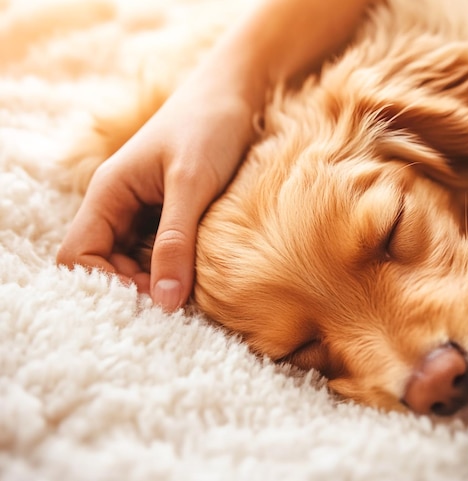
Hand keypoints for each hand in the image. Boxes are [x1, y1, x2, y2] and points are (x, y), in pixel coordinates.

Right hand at [57, 65, 256, 311]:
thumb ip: (175, 241)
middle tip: (176, 303)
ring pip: (134, 262)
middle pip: (105, 264)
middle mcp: (118, 206)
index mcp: (108, 193)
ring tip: (191, 293)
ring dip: (156, 281)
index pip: (78, 254)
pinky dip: (174, 267)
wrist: (235, 93)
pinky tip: (199, 275)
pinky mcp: (169, 214)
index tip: (151, 296)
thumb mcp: (191, 184)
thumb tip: (163, 301)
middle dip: (133, 288)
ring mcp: (143, 211)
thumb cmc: (209, 126)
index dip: (105, 283)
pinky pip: (160, 251)